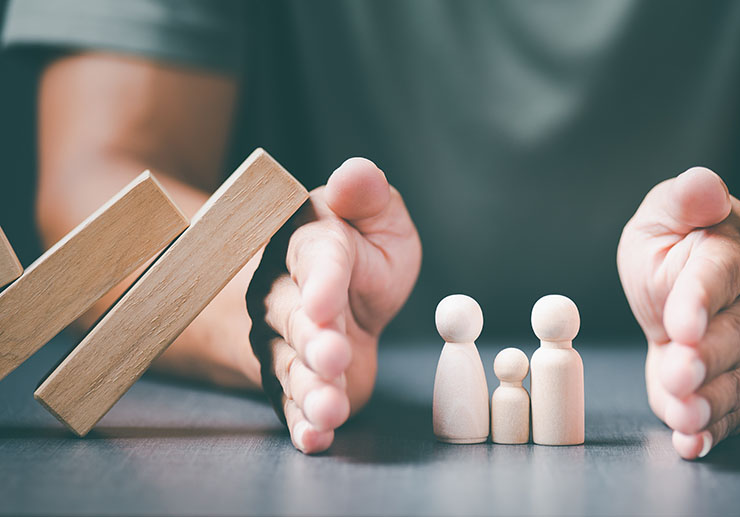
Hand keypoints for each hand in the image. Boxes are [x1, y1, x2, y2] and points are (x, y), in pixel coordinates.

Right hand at [247, 158, 420, 452]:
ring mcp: (284, 343)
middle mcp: (285, 294)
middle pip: (295, 319)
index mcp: (311, 245)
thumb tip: (355, 174)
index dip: (321, 283)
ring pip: (291, 367)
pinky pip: (292, 406)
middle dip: (314, 340)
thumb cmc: (361, 251)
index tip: (324, 305)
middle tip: (333, 356)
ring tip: (329, 410)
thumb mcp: (378, 217)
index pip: (317, 261)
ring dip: (310, 390)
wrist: (340, 299)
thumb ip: (367, 196)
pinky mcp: (294, 382)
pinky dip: (303, 425)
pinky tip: (316, 440)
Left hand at [617, 167, 739, 458]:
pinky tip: (691, 443)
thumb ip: (683, 200)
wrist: (687, 293)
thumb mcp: (663, 216)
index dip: (700, 300)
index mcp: (728, 256)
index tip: (680, 323)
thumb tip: (704, 185)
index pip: (718, 276)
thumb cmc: (676, 249)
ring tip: (684, 417)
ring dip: (711, 402)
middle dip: (708, 358)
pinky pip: (733, 412)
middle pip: (737, 334)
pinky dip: (712, 432)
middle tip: (680, 374)